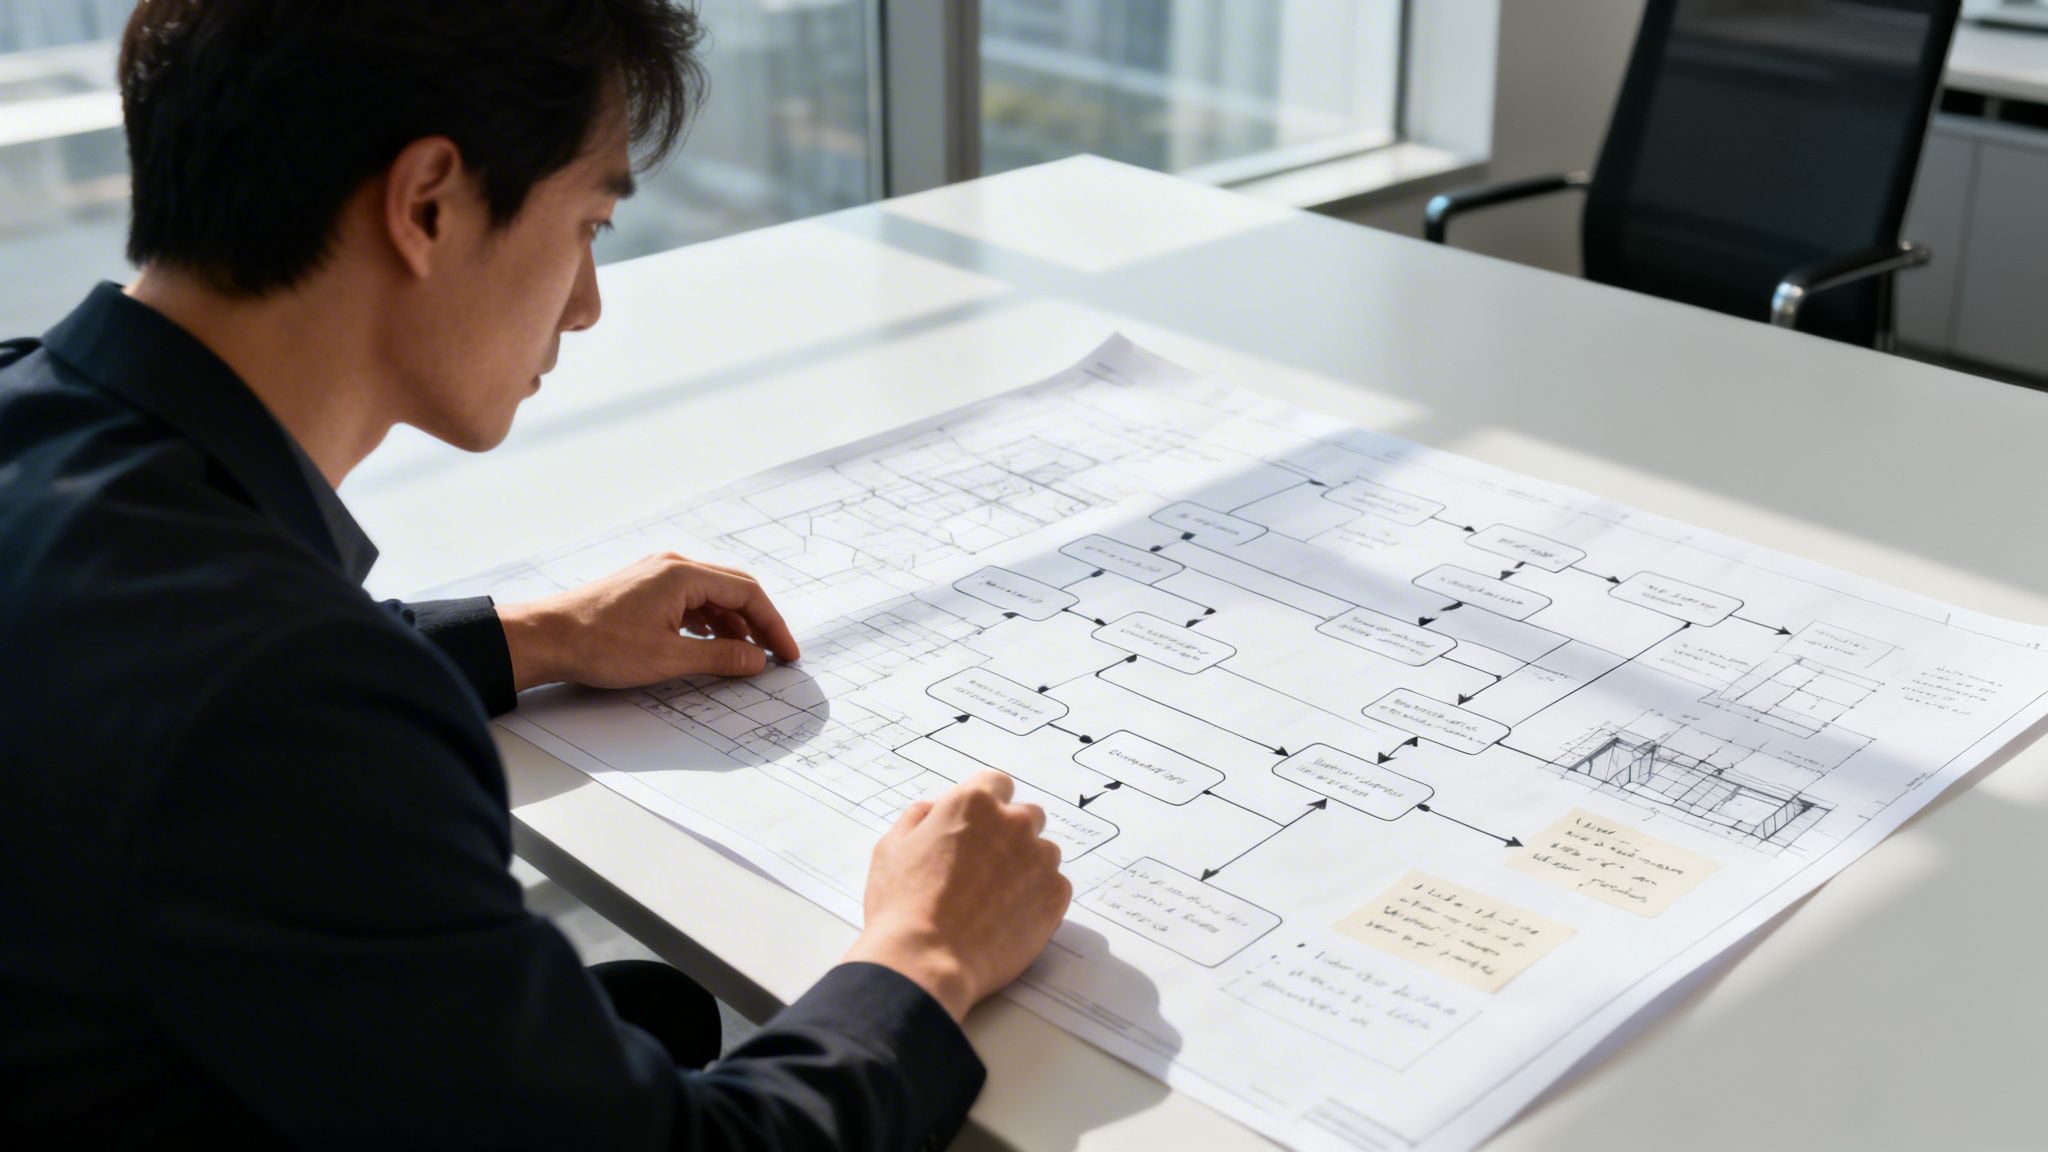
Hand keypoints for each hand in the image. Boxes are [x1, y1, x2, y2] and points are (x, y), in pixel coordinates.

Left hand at [497, 553, 800, 691]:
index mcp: (683, 574)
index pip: (747, 593)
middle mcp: (673, 566)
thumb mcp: (669, 657)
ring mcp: (656, 576)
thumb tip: (757, 660)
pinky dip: (707, 622)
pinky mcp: (643, 589)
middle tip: (773, 655)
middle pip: (732, 590)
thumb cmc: (600, 645)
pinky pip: (689, 601)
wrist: (545, 638)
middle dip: (757, 624)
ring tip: (744, 657)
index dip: (772, 625)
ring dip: (732, 625)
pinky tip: (710, 645)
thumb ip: (720, 657)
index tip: (786, 654)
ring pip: (711, 596)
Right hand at [840, 771, 1072, 1022]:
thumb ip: (918, 819)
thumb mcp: (891, 849)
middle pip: (1026, 816)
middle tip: (984, 868)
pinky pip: (1054, 886)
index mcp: (973, 803)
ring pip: (1043, 852)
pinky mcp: (1055, 896)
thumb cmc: (902, 907)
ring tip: (995, 900)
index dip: (985, 806)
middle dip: (1010, 835)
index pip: (996, 784)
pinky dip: (1038, 898)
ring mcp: (1039, 859)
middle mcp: (1013, 823)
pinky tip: (1009, 918)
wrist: (927, 961)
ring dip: (1026, 867)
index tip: (978, 828)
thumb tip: (933, 811)